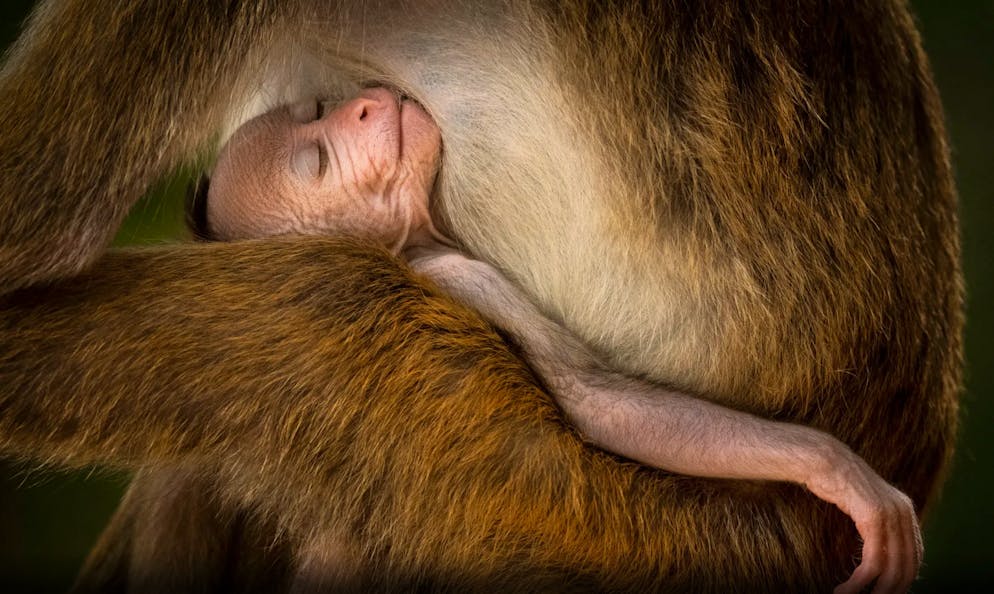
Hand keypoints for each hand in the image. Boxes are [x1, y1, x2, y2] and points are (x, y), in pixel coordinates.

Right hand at [805, 445, 922, 593]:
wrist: (822, 459)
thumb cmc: (834, 481)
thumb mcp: (864, 502)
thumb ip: (877, 521)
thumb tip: (878, 549)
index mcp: (905, 508)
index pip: (915, 556)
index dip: (903, 580)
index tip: (886, 592)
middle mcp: (904, 511)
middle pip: (907, 566)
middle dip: (891, 590)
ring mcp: (891, 513)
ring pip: (891, 568)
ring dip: (874, 591)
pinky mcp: (874, 518)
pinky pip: (873, 561)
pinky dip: (861, 580)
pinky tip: (847, 588)